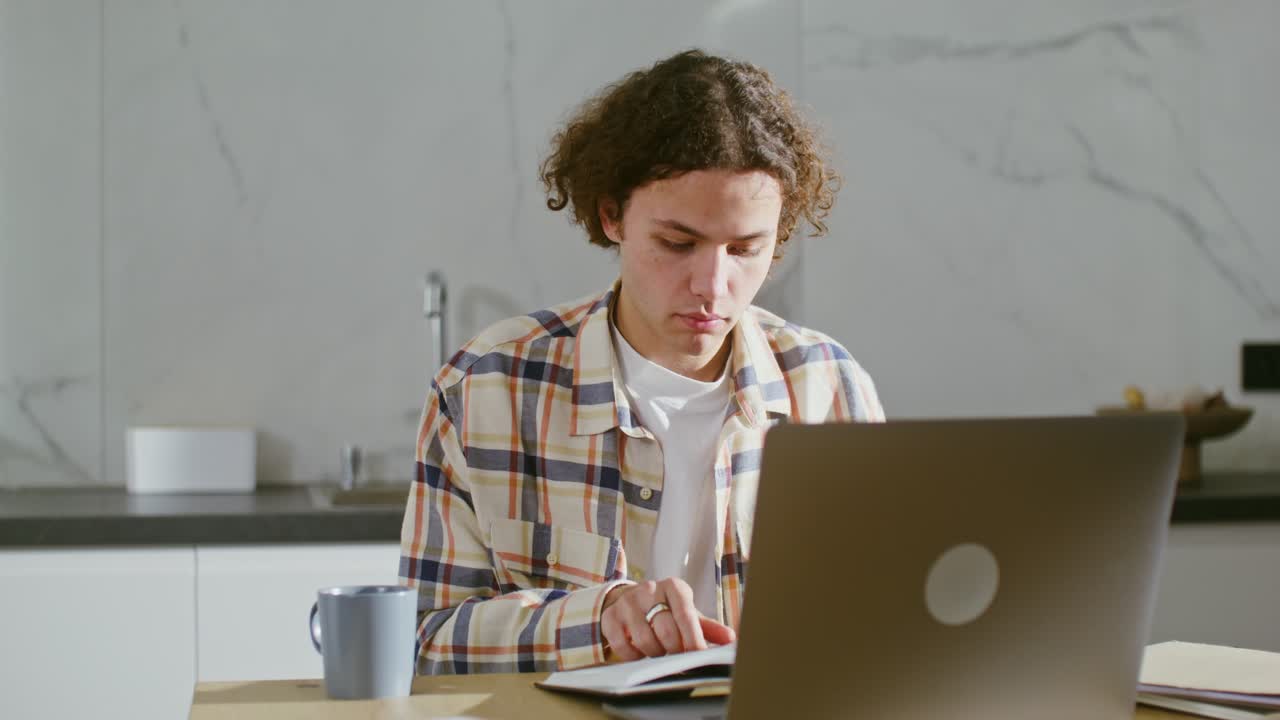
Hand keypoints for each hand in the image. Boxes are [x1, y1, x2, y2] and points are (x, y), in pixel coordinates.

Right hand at [600, 578, 735, 661]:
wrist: (630, 600)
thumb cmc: (665, 610)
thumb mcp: (687, 613)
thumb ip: (708, 627)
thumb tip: (730, 639)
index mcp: (674, 587)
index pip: (686, 615)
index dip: (693, 639)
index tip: (698, 657)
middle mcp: (649, 589)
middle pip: (666, 630)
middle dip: (674, 650)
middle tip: (676, 656)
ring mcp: (627, 602)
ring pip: (645, 640)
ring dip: (655, 654)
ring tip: (659, 651)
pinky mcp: (610, 616)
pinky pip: (622, 646)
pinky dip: (634, 656)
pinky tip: (640, 651)